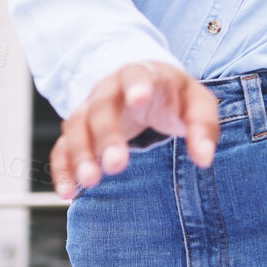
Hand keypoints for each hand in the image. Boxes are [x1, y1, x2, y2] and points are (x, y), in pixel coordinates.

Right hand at [51, 61, 220, 198]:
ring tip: (90, 181)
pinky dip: (62, 169)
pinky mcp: (80, 132)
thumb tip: (204, 158)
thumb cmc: (173, 96)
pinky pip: (62, 148)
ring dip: (80, 154)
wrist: (145, 88)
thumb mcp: (197, 103)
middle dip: (107, 135)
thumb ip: (203, 126)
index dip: (135, 86)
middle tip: (117, 164)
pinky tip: (67, 192)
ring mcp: (89, 109)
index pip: (135, 75)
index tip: (138, 100)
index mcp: (142, 74)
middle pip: (101, 107)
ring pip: (76, 126)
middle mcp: (109, 89)